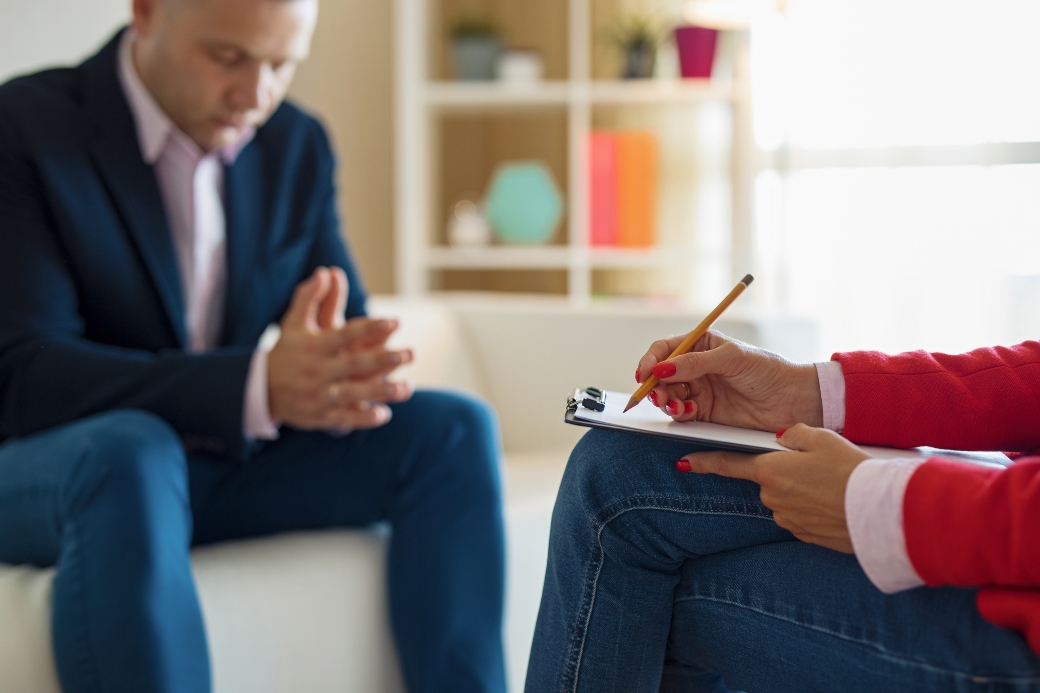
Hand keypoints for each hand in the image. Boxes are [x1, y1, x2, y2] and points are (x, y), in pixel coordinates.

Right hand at [268, 267, 413, 430]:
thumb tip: (327, 272)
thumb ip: (311, 298)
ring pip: (353, 394)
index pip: (345, 334)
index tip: (395, 321)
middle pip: (355, 365)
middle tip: (411, 353)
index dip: (370, 328)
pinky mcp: (320, 416)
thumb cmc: (286, 351)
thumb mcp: (294, 323)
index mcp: (314, 346)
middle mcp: (318, 371)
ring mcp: (319, 395)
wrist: (261, 390)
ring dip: (381, 392)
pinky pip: (344, 418)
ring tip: (407, 387)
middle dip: (384, 360)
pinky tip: (384, 414)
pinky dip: (363, 418)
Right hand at [636, 330, 823, 431]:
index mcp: (702, 345)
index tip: (644, 374)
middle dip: (654, 385)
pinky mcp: (705, 413)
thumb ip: (694, 363)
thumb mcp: (731, 358)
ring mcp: (700, 390)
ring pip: (668, 395)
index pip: (665, 350)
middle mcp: (696, 367)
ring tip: (676, 406)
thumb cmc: (768, 371)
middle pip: (661, 375)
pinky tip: (688, 413)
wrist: (793, 401)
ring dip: (665, 401)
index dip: (650, 361)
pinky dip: (678, 414)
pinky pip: (681, 414)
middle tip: (658, 396)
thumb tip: (661, 369)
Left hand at [679, 424, 869, 552]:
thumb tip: (780, 438)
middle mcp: (772, 498)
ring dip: (801, 491)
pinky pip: (800, 516)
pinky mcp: (804, 535)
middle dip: (785, 472)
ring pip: (784, 498)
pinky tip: (835, 502)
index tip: (684, 462)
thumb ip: (792, 433)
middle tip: (820, 467)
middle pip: (767, 479)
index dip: (705, 462)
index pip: (729, 464)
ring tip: (832, 485)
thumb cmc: (852, 470)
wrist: (881, 511)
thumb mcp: (822, 437)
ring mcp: (787, 519)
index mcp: (770, 471)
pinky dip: (812, 508)